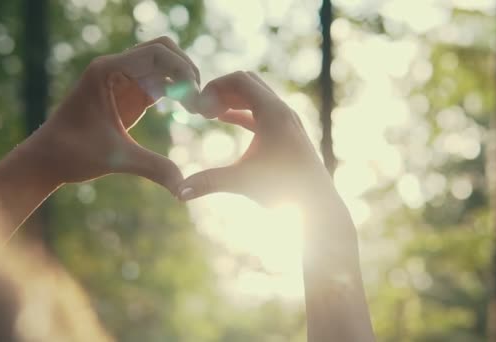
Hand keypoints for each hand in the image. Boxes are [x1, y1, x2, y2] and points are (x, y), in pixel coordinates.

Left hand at [27, 37, 199, 193]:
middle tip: (199, 101)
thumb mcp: (116, 158)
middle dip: (186, 71)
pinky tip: (187, 110)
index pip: (157, 53)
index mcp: (107, 71)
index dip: (183, 70)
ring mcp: (122, 80)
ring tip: (196, 108)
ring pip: (163, 64)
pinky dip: (176, 91)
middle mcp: (115, 68)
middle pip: (163, 51)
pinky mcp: (128, 94)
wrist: (47, 159)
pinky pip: (159, 81)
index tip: (196, 99)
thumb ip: (153, 168)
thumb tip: (184, 189)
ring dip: (183, 80)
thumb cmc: (72, 154)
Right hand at [178, 71, 332, 204]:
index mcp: (273, 112)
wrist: (317, 205)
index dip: (214, 87)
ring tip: (208, 114)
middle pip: (247, 83)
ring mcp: (286, 121)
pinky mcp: (286, 133)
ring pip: (255, 96)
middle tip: (201, 109)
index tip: (197, 106)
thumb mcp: (243, 181)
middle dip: (222, 90)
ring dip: (231, 100)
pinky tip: (223, 119)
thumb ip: (209, 182)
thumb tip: (178, 193)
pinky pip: (260, 112)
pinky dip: (241, 112)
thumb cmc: (285, 190)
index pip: (239, 79)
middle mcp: (282, 111)